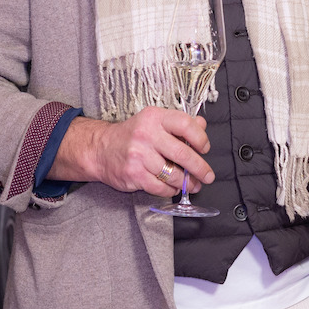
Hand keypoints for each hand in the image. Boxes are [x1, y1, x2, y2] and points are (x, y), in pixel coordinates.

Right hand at [56, 108, 212, 195]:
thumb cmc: (133, 134)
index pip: (186, 124)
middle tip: (208, 175)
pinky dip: (170, 190)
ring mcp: (139, 155)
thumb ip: (179, 123)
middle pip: (183, 153)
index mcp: (155, 117)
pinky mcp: (134, 174)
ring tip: (193, 185)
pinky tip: (174, 188)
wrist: (100, 149)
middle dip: (200, 168)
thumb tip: (202, 124)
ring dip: (187, 183)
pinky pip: (160, 187)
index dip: (200, 138)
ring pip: (173, 174)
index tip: (205, 148)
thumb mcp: (154, 121)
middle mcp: (147, 134)